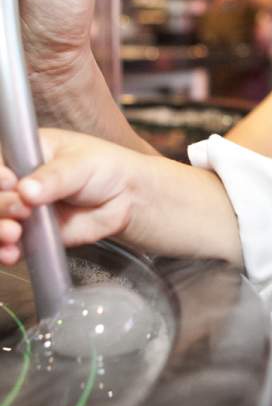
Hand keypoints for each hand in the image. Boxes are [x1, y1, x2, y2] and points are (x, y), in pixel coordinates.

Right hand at [0, 129, 136, 265]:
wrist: (126, 199)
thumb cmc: (104, 168)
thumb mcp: (80, 164)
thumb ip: (54, 178)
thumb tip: (26, 190)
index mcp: (24, 152)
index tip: (10, 182)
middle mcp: (17, 180)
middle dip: (0, 205)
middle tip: (22, 210)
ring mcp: (21, 208)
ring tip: (14, 234)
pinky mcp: (30, 233)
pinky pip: (8, 245)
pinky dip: (4, 251)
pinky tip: (11, 253)